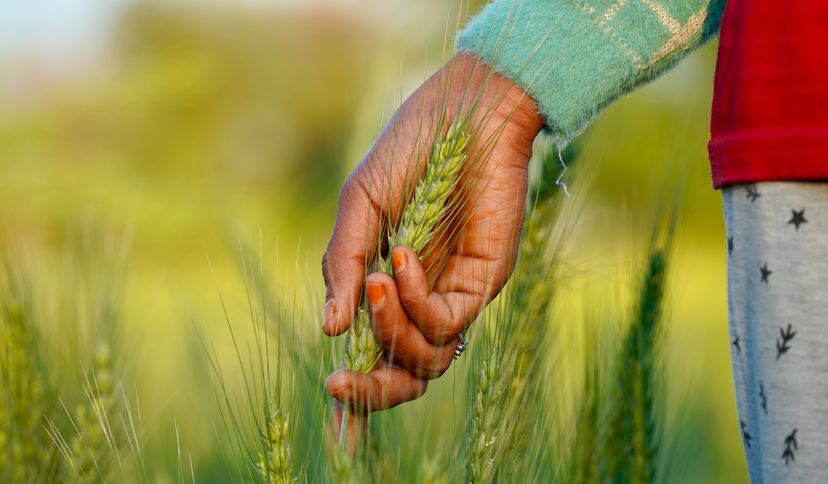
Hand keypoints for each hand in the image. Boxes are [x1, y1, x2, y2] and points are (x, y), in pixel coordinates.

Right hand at [322, 53, 542, 413]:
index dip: (355, 397)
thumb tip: (329, 330)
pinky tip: (403, 257)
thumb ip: (341, 266)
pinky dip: (416, 299)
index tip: (333, 423)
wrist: (464, 113)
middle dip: (371, 392)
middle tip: (337, 384)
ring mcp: (457, 294)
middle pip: (406, 377)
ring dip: (392, 329)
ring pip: (429, 360)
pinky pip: (449, 320)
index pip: (375, 354)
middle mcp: (425, 299)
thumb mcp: (358, 208)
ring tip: (377, 280)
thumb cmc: (409, 152)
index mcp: (391, 287)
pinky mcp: (486, 281)